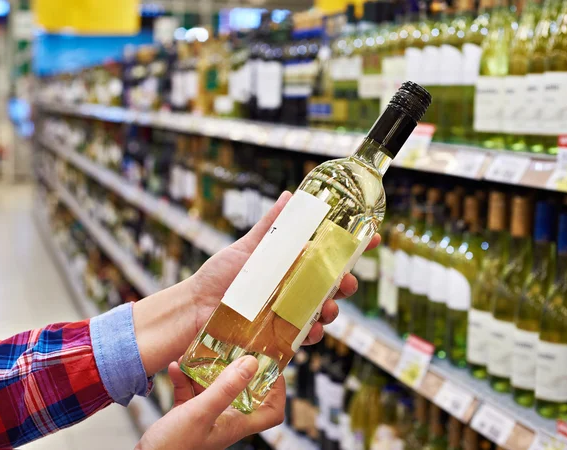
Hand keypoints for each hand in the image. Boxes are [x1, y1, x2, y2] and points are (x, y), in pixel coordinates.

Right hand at [136, 357, 283, 449]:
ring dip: (205, 371)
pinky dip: (184, 379)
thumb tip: (252, 363)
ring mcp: (205, 419)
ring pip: (214, 389)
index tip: (270, 367)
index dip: (277, 391)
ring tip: (198, 354)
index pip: (271, 412)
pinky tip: (175, 367)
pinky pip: (190, 393)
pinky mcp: (185, 417)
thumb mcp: (201, 412)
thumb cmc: (172, 449)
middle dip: (238, 370)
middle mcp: (224, 421)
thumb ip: (226, 388)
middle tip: (235, 349)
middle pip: (243, 393)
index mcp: (235, 424)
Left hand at [189, 191, 380, 344]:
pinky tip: (311, 330)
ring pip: (323, 311)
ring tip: (327, 308)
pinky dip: (311, 334)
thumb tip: (290, 195)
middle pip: (332, 285)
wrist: (195, 307)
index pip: (329, 255)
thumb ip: (270, 226)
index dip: (353, 248)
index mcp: (292, 264)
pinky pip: (304, 336)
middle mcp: (295, 288)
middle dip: (346, 283)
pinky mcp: (281, 334)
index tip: (371, 237)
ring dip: (332, 310)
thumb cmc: (220, 275)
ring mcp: (289, 312)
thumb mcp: (247, 247)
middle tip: (347, 280)